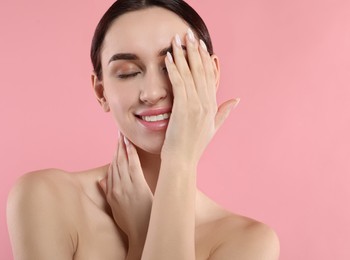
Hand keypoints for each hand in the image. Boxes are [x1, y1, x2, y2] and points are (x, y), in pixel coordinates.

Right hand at [98, 133, 152, 244]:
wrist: (140, 232)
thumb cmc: (130, 221)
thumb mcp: (114, 208)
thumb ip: (107, 192)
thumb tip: (100, 180)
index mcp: (111, 192)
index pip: (111, 170)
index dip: (113, 156)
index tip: (115, 145)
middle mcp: (116, 187)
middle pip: (115, 163)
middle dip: (116, 147)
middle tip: (118, 134)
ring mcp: (126, 186)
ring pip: (122, 162)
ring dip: (122, 147)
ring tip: (123, 135)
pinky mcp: (137, 185)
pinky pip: (133, 165)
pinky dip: (131, 153)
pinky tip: (130, 144)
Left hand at [162, 29, 239, 166]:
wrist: (182, 162)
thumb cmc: (193, 147)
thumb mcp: (212, 128)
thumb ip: (224, 112)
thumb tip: (237, 99)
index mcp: (213, 106)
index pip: (210, 76)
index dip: (205, 59)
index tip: (201, 45)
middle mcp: (207, 103)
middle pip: (202, 71)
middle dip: (195, 51)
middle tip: (189, 35)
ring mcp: (196, 106)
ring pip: (190, 74)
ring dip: (184, 54)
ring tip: (178, 39)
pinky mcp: (183, 109)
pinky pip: (178, 83)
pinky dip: (174, 68)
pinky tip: (169, 57)